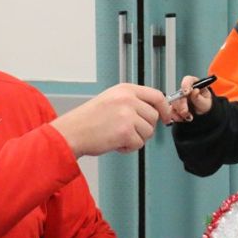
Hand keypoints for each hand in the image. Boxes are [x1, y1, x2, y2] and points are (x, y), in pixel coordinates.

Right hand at [49, 83, 171, 156]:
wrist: (71, 132)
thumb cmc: (87, 119)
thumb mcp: (110, 99)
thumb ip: (132, 101)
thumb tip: (153, 110)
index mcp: (125, 90)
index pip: (156, 95)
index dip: (164, 108)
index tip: (166, 116)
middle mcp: (128, 100)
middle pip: (154, 116)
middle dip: (145, 127)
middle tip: (129, 131)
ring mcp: (127, 115)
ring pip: (148, 131)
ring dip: (136, 138)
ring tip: (118, 136)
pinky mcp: (126, 131)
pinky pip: (139, 144)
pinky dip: (128, 147)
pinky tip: (116, 143)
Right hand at [168, 74, 212, 121]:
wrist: (203, 116)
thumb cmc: (205, 106)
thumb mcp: (205, 103)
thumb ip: (199, 98)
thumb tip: (195, 91)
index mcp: (194, 85)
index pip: (188, 80)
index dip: (186, 85)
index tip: (186, 92)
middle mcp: (185, 90)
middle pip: (179, 93)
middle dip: (182, 103)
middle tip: (185, 111)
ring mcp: (179, 98)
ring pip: (174, 102)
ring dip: (179, 111)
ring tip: (187, 116)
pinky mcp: (175, 106)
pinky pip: (171, 110)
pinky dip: (176, 115)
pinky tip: (182, 118)